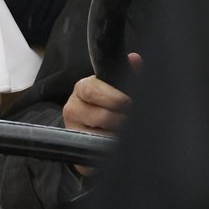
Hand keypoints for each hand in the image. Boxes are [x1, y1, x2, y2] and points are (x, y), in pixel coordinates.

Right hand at [63, 53, 140, 174]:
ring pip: (101, 134)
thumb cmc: (106, 105)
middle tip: (134, 121)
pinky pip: (98, 149)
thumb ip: (126, 72)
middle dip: (121, 119)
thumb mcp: (115, 87)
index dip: (114, 97)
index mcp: (82, 88)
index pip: (93, 90)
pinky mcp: (78, 148)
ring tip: (128, 133)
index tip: (129, 102)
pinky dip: (111, 148)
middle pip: (100, 115)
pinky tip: (118, 145)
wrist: (89, 131)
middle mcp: (73, 107)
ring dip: (118, 135)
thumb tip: (135, 59)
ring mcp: (73, 129)